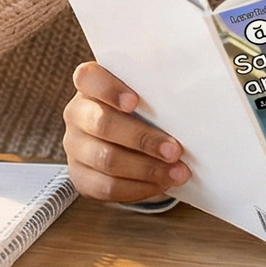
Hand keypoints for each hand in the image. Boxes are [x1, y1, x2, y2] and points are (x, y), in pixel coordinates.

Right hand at [61, 62, 190, 201]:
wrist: (122, 143)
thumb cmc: (140, 113)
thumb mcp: (144, 97)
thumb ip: (156, 95)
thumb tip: (191, 107)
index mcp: (90, 86)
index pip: (88, 78)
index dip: (109, 89)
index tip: (135, 102)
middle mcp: (77, 114)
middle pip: (102, 124)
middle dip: (142, 139)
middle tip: (174, 150)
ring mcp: (75, 146)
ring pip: (106, 159)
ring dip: (146, 169)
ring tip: (176, 172)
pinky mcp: (80, 175)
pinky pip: (106, 186)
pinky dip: (138, 188)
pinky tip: (160, 184)